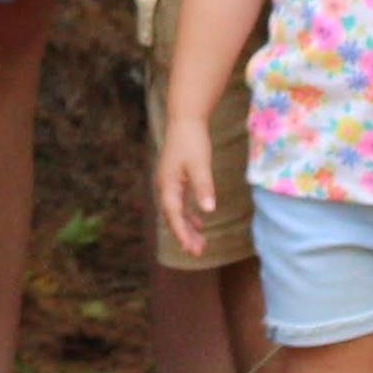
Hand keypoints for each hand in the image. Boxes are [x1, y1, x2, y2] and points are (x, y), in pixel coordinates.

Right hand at [157, 116, 219, 261]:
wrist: (185, 120)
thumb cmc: (191, 141)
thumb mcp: (200, 164)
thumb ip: (203, 187)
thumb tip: (208, 210)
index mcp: (167, 184)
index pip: (173, 215)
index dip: (182, 234)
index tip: (192, 250)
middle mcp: (164, 186)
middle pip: (172, 217)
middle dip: (184, 235)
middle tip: (199, 252)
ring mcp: (169, 183)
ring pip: (176, 212)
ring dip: (186, 227)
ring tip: (200, 243)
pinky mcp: (176, 178)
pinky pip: (179, 203)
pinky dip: (188, 215)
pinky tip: (199, 222)